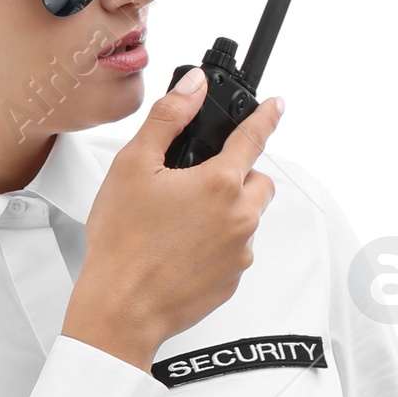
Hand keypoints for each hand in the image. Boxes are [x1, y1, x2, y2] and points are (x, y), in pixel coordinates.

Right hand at [61, 69, 279, 371]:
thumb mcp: (133, 166)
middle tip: (196, 183)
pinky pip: (234, 250)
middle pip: (256, 181)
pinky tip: (179, 249)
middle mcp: (240, 217)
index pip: (255, 137)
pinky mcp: (232, 280)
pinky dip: (215, 244)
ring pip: (246, 217)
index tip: (276, 106)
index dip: (266, 116)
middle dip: (235, 175)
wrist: (121, 309)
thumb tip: (193, 87)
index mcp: (220, 183)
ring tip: (179, 221)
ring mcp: (239, 252)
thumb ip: (169, 118)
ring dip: (225, 211)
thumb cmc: (122, 244)